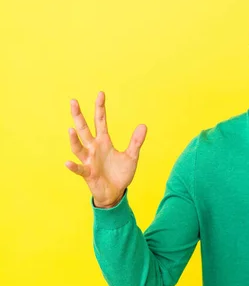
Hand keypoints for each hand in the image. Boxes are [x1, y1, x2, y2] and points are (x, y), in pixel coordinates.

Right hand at [65, 91, 146, 207]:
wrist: (115, 192)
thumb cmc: (120, 173)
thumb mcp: (131, 156)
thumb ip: (136, 142)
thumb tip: (143, 125)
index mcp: (104, 142)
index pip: (100, 121)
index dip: (100, 108)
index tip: (100, 93)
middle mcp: (94, 148)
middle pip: (84, 129)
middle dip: (79, 116)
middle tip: (73, 101)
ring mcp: (89, 160)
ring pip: (78, 148)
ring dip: (74, 139)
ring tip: (71, 129)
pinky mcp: (88, 174)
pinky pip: (79, 169)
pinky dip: (73, 166)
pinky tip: (68, 163)